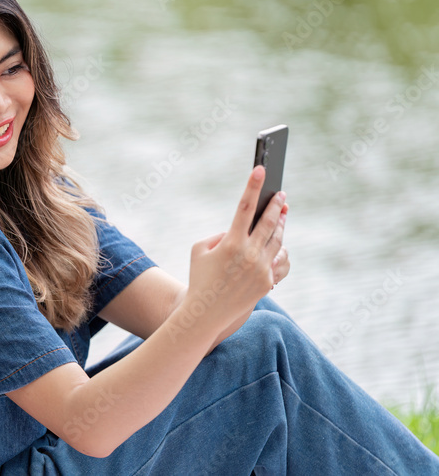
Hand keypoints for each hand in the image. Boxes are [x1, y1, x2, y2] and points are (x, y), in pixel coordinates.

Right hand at [184, 166, 286, 333]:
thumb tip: (240, 230)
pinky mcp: (268, 282)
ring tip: (282, 213)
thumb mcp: (199, 249)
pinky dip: (280, 250)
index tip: (261, 169)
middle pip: (269, 222)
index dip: (253, 186)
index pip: (245, 207)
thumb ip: (219, 234)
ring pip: (278, 240)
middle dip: (276, 204)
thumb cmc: (199, 276)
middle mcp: (249, 254)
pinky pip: (280, 260)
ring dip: (280, 224)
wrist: (207, 313)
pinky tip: (280, 243)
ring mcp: (262, 269)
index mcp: (230, 243)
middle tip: (280, 193)